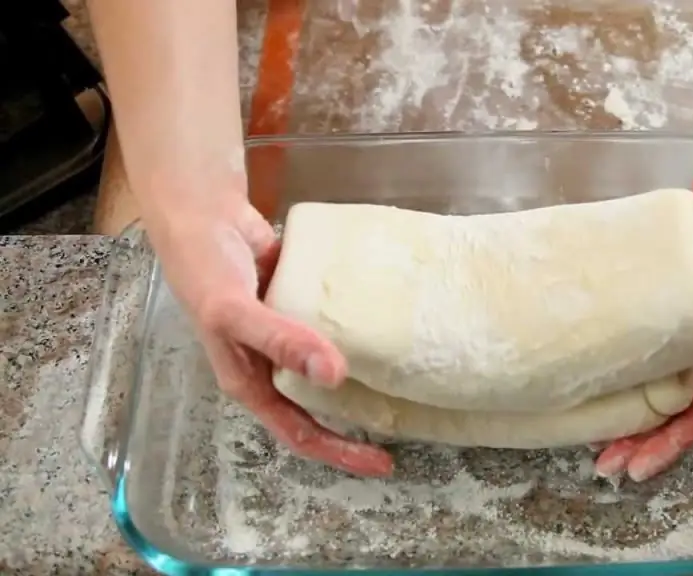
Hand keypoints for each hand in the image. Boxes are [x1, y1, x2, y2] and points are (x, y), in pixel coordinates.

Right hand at [143, 190, 392, 476]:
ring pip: (333, 366)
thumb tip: (333, 375)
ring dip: (366, 373)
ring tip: (411, 378)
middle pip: (322, 406)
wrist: (202, 213)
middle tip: (409, 420)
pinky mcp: (304, 305)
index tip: (383, 462)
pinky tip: (395, 325)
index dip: (340, 451)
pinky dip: (363, 328)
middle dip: (360, 419)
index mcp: (253, 382)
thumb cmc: (205, 270)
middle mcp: (273, 366)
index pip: (301, 432)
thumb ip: (280, 340)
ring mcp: (290, 336)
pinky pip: (337, 326)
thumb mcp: (234, 311)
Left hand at [595, 168, 692, 481]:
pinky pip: (629, 333)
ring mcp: (676, 324)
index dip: (675, 441)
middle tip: (603, 466)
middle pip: (670, 407)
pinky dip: (608, 354)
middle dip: (641, 440)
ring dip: (619, 405)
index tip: (642, 466)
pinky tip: (579, 365)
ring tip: (582, 428)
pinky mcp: (652, 298)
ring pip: (644, 377)